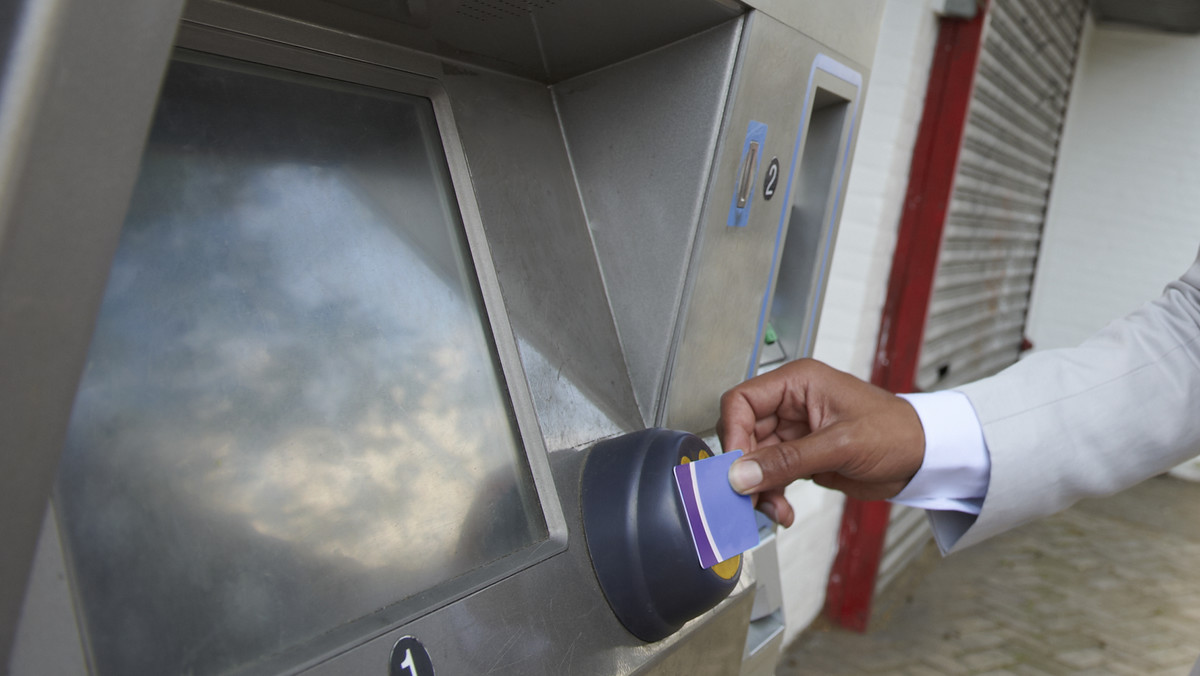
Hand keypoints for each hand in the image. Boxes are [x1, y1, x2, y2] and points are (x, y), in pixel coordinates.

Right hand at [717, 359, 924, 526]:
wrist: (924, 457)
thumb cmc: (896, 432)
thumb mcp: (841, 445)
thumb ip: (788, 460)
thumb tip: (742, 474)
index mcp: (797, 383)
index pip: (742, 401)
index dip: (732, 433)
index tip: (733, 466)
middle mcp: (790, 404)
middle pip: (743, 434)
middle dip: (745, 468)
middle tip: (749, 496)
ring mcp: (794, 432)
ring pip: (754, 460)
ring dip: (759, 488)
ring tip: (774, 510)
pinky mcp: (800, 456)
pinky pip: (771, 475)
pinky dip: (772, 495)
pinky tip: (783, 510)